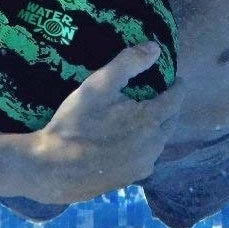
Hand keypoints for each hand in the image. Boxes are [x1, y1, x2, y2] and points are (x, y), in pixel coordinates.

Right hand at [17, 41, 184, 203]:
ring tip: (147, 117)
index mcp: (150, 120)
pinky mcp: (131, 179)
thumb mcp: (98, 85)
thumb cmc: (75, 123)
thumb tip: (156, 48)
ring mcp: (143, 165)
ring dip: (159, 128)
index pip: (176, 100)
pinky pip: (147, 158)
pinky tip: (133, 143)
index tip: (176, 80)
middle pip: (171, 121)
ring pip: (160, 141)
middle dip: (170, 107)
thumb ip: (128, 63)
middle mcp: (154, 145)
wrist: (52, 169)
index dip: (177, 87)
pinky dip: (146, 146)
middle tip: (162, 96)